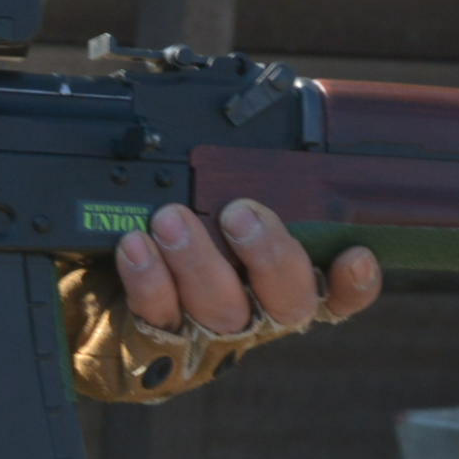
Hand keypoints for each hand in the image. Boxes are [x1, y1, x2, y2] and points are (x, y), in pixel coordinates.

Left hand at [112, 198, 379, 334]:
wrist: (104, 288)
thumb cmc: (179, 233)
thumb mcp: (214, 203)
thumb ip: (241, 179)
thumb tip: (249, 114)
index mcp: (286, 283)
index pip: (338, 294)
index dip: (354, 283)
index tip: (355, 255)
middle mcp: (258, 314)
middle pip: (286, 301)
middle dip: (269, 255)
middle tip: (240, 214)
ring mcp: (208, 334)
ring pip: (220, 308)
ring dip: (197, 259)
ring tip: (170, 219)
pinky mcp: (157, 344)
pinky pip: (158, 315)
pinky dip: (148, 280)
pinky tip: (135, 247)